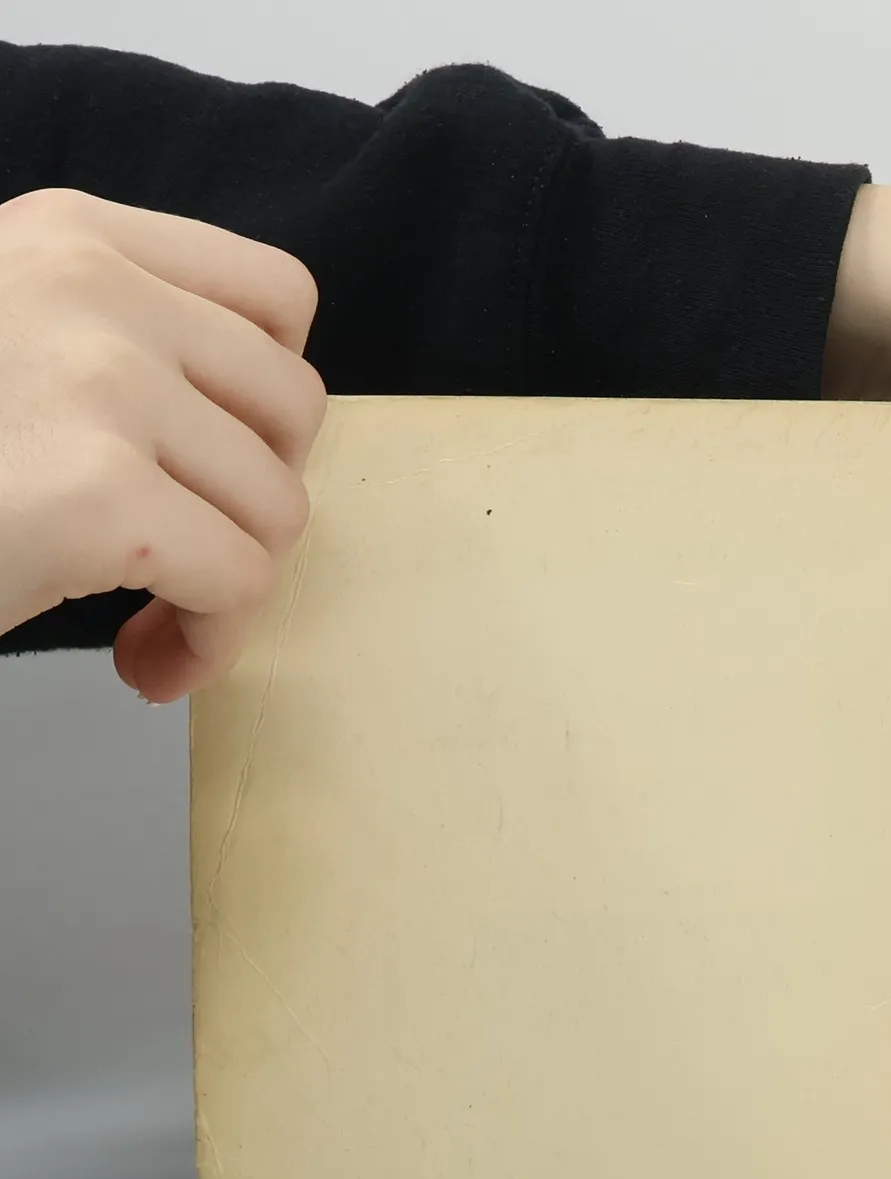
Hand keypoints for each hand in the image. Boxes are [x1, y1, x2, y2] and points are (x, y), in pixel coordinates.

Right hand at [0, 189, 326, 700]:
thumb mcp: (12, 343)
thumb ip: (118, 344)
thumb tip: (268, 423)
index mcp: (71, 236)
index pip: (278, 297)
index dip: (270, 406)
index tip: (216, 466)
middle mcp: (94, 288)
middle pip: (295, 410)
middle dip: (257, 501)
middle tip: (188, 557)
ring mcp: (100, 384)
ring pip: (278, 507)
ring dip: (230, 588)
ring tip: (153, 621)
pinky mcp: (100, 496)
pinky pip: (239, 586)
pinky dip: (207, 646)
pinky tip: (143, 664)